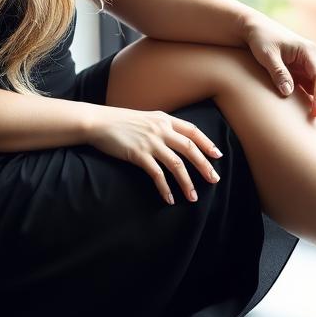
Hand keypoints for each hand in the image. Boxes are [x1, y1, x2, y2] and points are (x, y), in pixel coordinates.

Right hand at [84, 105, 223, 204]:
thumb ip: (161, 126)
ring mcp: (150, 142)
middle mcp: (160, 129)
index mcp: (164, 119)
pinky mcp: (138, 155)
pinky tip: (169, 199)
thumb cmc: (120, 121)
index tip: (217, 155)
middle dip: (204, 165)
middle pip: (189, 149)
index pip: (192, 131)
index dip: (206, 143)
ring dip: (187, 182)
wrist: (98, 122)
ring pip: (176, 165)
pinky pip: (157, 175)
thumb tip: (175, 139)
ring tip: (193, 196)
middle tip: (214, 179)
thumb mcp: (145, 118)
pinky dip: (165, 188)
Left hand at [241, 13, 315, 123]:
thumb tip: (288, 92)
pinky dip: (315, 97)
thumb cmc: (261, 39)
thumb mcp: (267, 56)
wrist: (255, 29)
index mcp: (308, 50)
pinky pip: (313, 85)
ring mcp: (310, 63)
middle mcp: (314, 56)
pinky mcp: (303, 68)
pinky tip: (314, 111)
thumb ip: (278, 73)